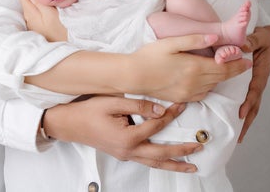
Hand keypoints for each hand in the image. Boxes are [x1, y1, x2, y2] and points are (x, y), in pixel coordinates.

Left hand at [14, 0, 66, 41]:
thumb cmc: (62, 32)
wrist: (67, 53)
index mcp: (30, 12)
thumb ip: (38, 0)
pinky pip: (35, 9)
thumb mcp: (51, 13)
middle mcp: (29, 17)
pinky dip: (36, 0)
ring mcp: (34, 23)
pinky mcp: (40, 26)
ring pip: (29, 2)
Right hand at [43, 96, 200, 171]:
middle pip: (161, 154)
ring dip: (175, 165)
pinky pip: (146, 162)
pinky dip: (160, 163)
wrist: (69, 124)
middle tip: (200, 147)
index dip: (171, 115)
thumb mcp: (112, 102)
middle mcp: (129, 151)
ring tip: (192, 167)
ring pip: (155, 163)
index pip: (156, 126)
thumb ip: (137, 105)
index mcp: (127, 137)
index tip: (183, 105)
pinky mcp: (123, 154)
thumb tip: (159, 109)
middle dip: (182, 151)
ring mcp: (126, 155)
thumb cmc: (88, 111)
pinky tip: (168, 162)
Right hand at [128, 34, 251, 101]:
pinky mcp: (182, 98)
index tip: (247, 60)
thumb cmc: (149, 56)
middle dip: (234, 71)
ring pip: (213, 86)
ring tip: (227, 70)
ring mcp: (188, 93)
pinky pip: (203, 94)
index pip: (223, 67)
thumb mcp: (171, 42)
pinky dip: (210, 86)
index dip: (237, 64)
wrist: (133, 76)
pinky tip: (208, 80)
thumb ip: (194, 39)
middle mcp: (194, 82)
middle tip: (243, 64)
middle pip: (221, 78)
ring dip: (222, 78)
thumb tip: (215, 37)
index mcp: (194, 67)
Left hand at [238, 25, 269, 141]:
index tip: (242, 113)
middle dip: (247, 120)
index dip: (249, 102)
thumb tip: (242, 45)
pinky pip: (247, 99)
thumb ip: (252, 40)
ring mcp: (256, 84)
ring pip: (253, 105)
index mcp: (261, 71)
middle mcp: (259, 80)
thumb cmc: (265, 37)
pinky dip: (244, 112)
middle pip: (255, 104)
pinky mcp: (251, 84)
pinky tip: (235, 122)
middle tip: (239, 135)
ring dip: (246, 120)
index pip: (254, 89)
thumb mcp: (261, 35)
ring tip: (238, 136)